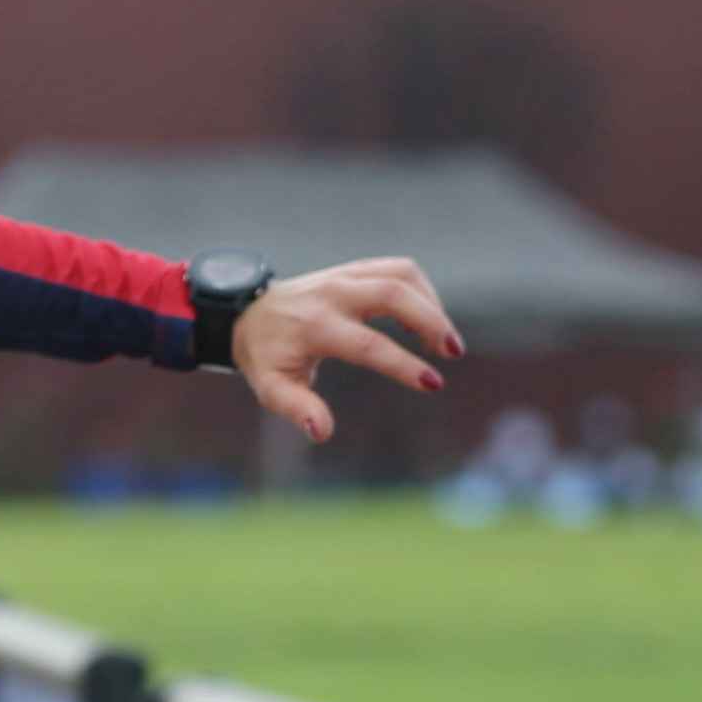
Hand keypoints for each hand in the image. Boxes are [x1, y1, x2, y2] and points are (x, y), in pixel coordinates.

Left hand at [230, 259, 461, 445]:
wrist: (248, 313)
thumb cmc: (266, 356)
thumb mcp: (271, 387)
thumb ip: (297, 408)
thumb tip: (323, 432)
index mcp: (314, 326)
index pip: (368, 344)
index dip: (402, 364)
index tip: (433, 383)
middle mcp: (333, 294)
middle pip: (392, 293)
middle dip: (430, 320)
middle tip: (454, 352)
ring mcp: (345, 276)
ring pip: (402, 274)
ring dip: (432, 303)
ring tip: (446, 340)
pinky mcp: (355, 269)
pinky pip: (398, 270)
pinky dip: (422, 290)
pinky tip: (428, 318)